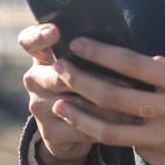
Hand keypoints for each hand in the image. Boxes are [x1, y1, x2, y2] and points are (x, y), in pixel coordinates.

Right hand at [18, 24, 142, 164]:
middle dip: (98, 79)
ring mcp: (38, 107)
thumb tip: (119, 44)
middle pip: (61, 75)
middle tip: (129, 80)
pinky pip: (81, 127)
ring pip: (76, 104)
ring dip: (109, 105)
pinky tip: (126, 123)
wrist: (69, 131)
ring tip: (135, 102)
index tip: (56, 32)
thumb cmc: (83, 87)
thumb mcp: (81, 67)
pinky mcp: (49, 132)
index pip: (30, 40)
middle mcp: (34, 80)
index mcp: (41, 57)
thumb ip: (90, 54)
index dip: (40, 35)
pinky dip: (106, 125)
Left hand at [49, 37, 164, 164]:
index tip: (77, 43)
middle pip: (114, 96)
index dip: (100, 53)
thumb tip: (128, 61)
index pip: (132, 63)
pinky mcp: (163, 162)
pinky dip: (109, 134)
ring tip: (58, 104)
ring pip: (111, 130)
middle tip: (60, 69)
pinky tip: (91, 125)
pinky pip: (130, 146)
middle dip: (80, 81)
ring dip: (79, 116)